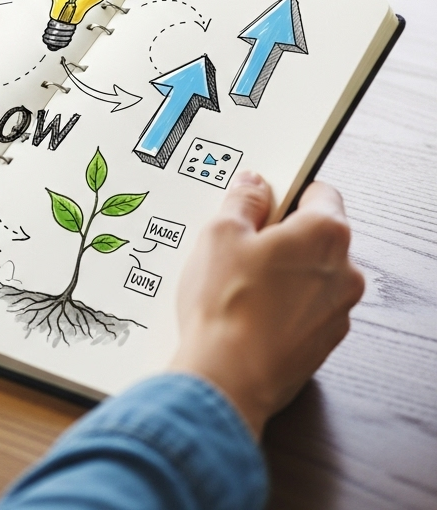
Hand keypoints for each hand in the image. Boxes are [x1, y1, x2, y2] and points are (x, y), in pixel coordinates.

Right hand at [169, 171, 364, 438]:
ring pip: (308, 272)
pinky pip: (302, 305)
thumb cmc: (227, 306)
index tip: (260, 197)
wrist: (227, 377)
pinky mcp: (321, 341)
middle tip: (237, 239)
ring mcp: (336, 310)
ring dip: (279, 268)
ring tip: (234, 278)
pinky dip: (279, 301)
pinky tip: (243, 306)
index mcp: (326, 234)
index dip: (286, 190)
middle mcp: (344, 272)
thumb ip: (242, 200)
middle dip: (278, 232)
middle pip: (314, 233)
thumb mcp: (220, 233)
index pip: (319, 191)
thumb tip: (253, 186)